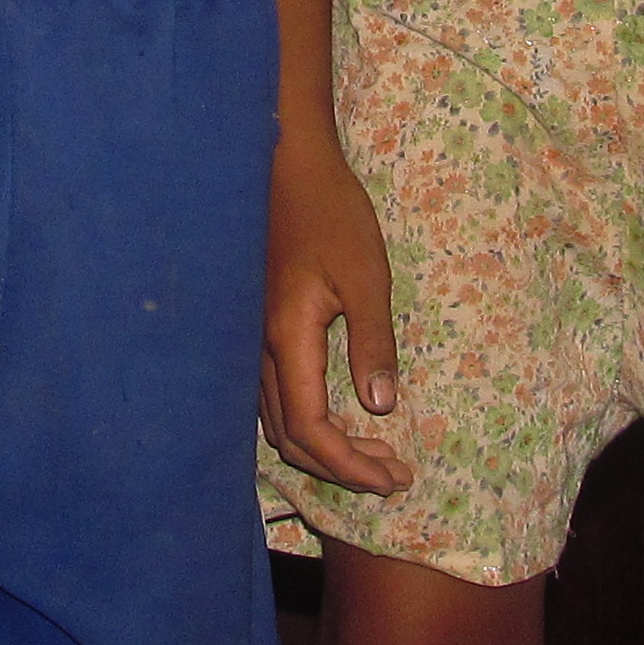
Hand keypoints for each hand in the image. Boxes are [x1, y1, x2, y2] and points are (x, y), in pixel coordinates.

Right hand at [260, 139, 412, 495]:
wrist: (287, 166)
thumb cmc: (331, 213)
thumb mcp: (367, 276)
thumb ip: (372, 343)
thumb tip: (381, 408)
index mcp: (287, 338)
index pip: (311, 429)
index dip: (350, 465)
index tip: (393, 478)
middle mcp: (258, 349)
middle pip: (290, 437)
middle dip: (341, 466)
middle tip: (393, 472)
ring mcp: (250, 340)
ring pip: (276, 421)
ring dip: (323, 446)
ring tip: (375, 450)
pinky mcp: (254, 330)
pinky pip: (272, 399)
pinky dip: (306, 423)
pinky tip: (337, 415)